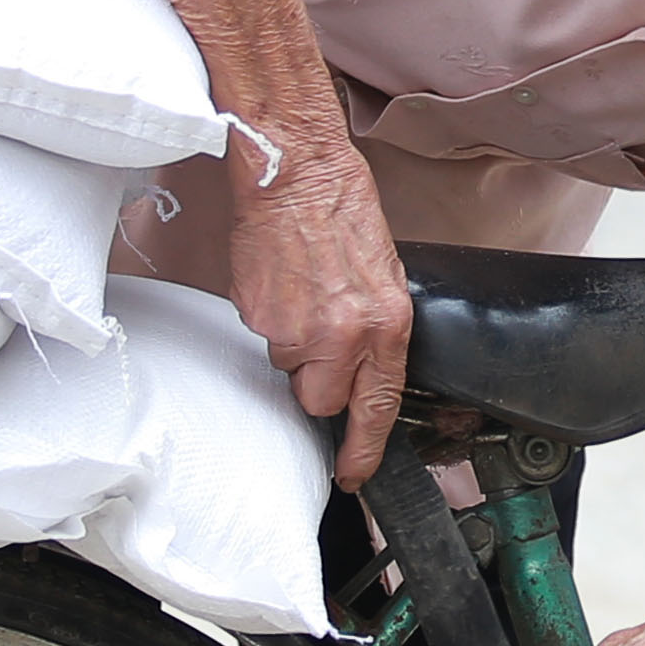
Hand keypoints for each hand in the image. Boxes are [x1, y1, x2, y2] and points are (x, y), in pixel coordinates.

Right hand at [230, 143, 409, 486]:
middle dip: (317, 382)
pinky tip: (283, 283)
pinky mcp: (259, 314)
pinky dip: (271, 317)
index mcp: (386, 323)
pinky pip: (264, 336)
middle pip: (321, 400)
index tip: (355, 472)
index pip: (378, 407)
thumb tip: (362, 366)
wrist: (295, 173)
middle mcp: (344, 333)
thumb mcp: (385, 275)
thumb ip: (376, 330)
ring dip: (294, 343)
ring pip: (289, 367)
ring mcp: (297, 327)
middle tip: (319, 341)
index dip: (364, 449)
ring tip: (302, 295)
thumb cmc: (341, 210)